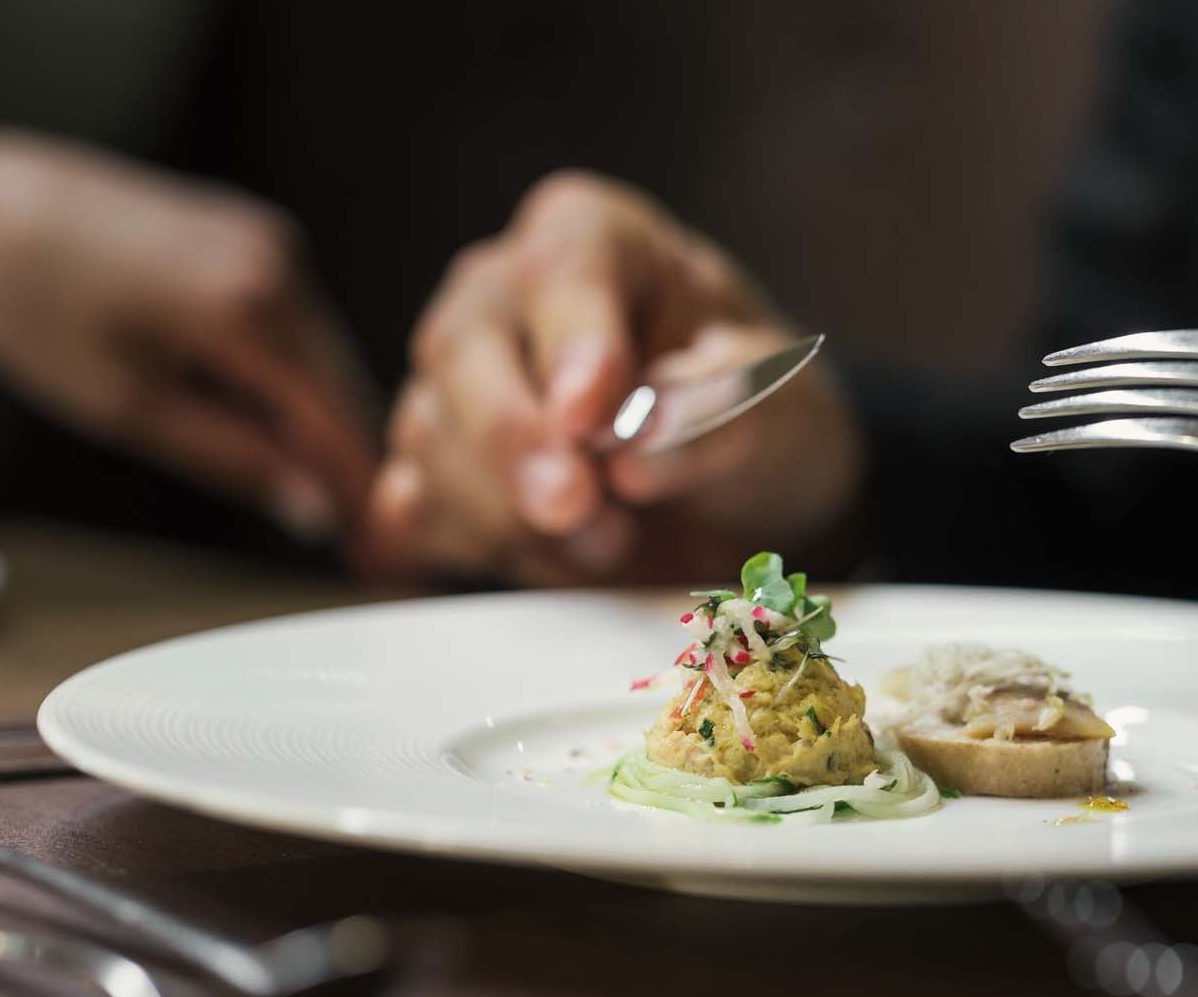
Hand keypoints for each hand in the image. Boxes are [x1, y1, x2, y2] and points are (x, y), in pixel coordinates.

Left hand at [0, 133, 379, 558]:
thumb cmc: (33, 304)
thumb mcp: (129, 408)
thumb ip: (234, 460)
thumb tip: (313, 510)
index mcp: (247, 304)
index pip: (336, 425)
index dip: (365, 502)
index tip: (387, 567)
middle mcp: (278, 260)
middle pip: (345, 392)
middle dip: (356, 475)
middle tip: (370, 560)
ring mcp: (273, 239)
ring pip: (327, 361)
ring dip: (328, 432)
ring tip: (329, 514)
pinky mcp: (257, 236)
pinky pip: (300, 327)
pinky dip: (298, 384)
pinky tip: (283, 437)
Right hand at [374, 171, 861, 584]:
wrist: (727, 497)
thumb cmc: (752, 422)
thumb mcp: (781, 412)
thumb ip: (719, 414)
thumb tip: (638, 442)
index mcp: (593, 238)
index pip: (564, 269)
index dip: (573, 343)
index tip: (590, 417)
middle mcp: (501, 293)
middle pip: (461, 347)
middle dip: (512, 440)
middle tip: (571, 507)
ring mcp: (452, 380)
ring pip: (430, 436)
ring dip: (512, 512)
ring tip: (611, 539)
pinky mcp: (431, 467)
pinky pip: (415, 507)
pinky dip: (478, 546)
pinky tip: (553, 557)